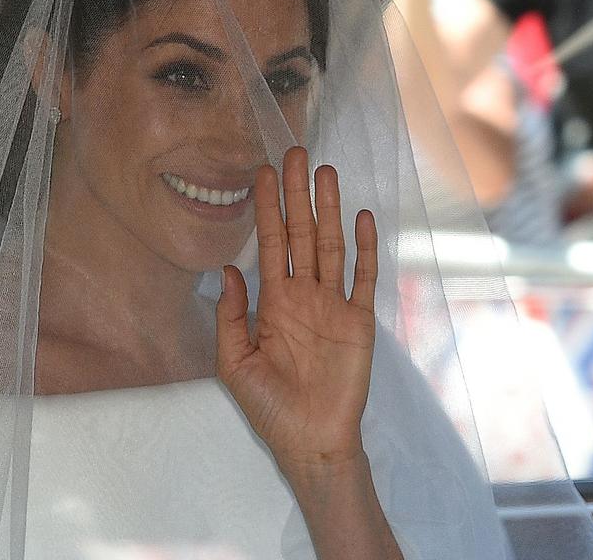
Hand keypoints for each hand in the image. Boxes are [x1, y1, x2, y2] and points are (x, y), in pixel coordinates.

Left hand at [216, 146, 377, 476]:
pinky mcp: (359, 322)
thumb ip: (230, 315)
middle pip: (301, 233)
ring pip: (331, 246)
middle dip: (296, 194)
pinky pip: (363, 279)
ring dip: (328, 209)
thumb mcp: (233, 361)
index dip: (266, 208)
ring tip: (325, 171)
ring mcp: (333, 306)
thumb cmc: (268, 407)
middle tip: (294, 152)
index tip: (260, 172)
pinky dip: (364, 248)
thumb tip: (228, 270)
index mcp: (272, 302)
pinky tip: (361, 217)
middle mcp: (303, 295)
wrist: (309, 441)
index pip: (269, 244)